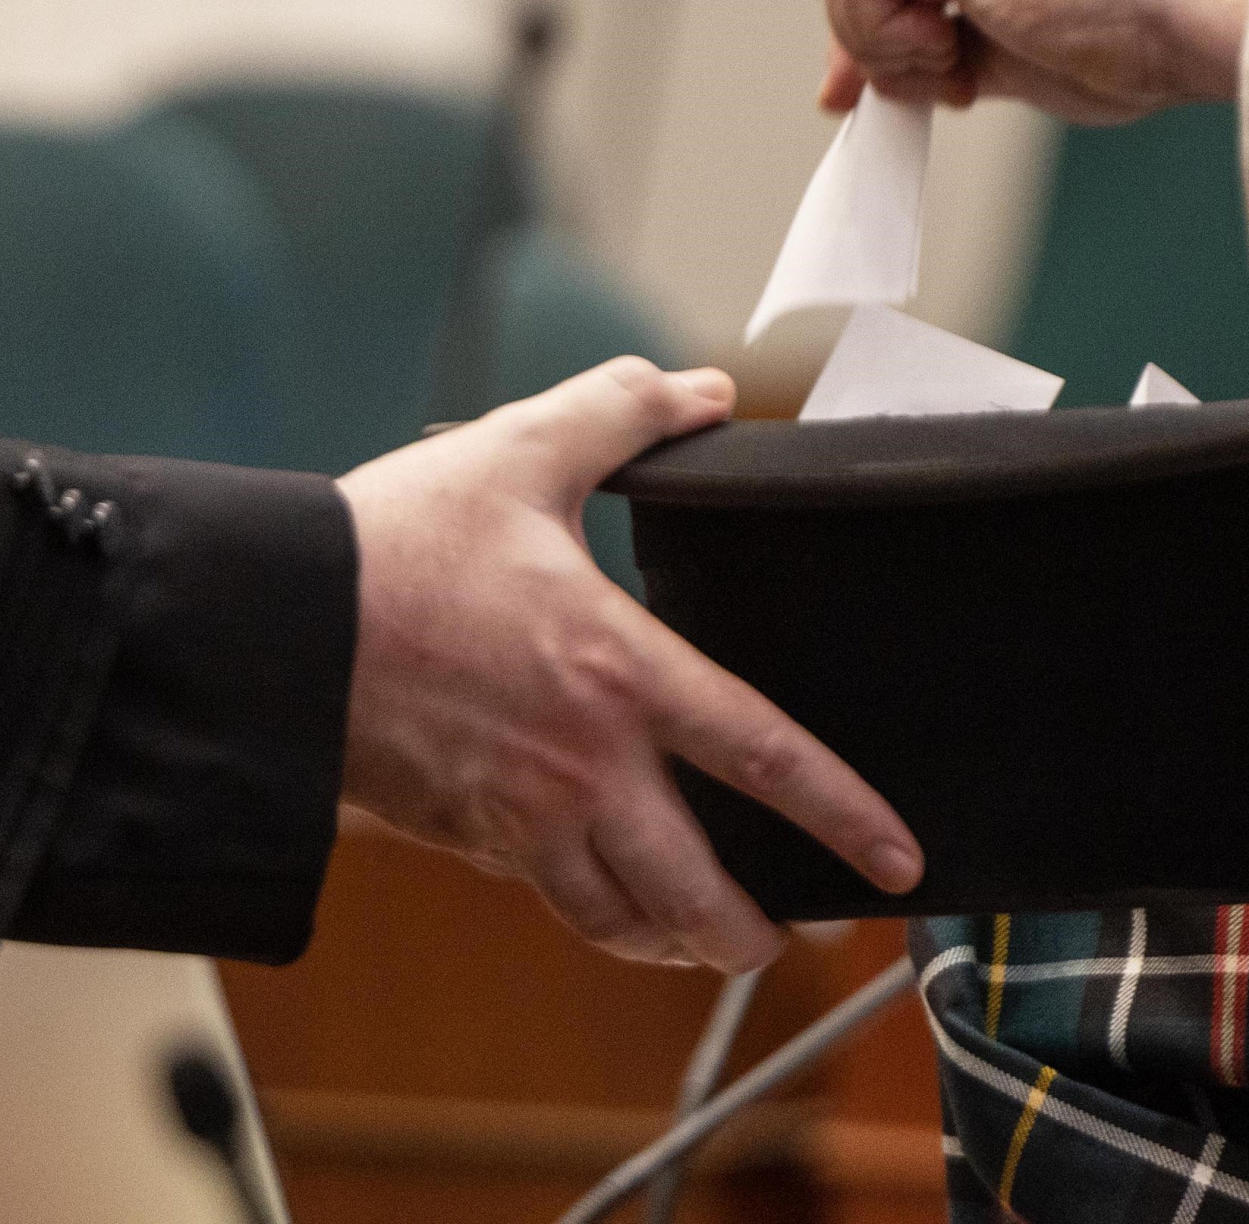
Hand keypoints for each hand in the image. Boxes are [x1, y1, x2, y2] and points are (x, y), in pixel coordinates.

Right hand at [335, 358, 923, 971]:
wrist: (265, 630)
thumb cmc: (392, 547)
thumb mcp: (520, 453)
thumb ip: (624, 412)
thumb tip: (708, 388)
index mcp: (618, 674)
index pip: (765, 756)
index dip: (845, 816)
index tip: (898, 862)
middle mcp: (583, 766)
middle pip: (697, 889)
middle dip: (758, 932)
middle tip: (801, 936)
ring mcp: (522, 816)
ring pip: (624, 921)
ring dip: (682, 944)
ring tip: (719, 942)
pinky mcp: (467, 838)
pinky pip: (554, 901)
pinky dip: (603, 917)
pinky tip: (618, 902)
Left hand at [815, 0, 1248, 123]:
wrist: (1194, 16)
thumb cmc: (1145, 40)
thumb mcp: (1031, 55)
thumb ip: (968, 54)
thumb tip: (918, 84)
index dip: (877, 33)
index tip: (885, 92)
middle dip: (863, 41)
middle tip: (897, 95)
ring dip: (882, 44)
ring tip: (956, 73)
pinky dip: (883, 37)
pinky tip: (949, 55)